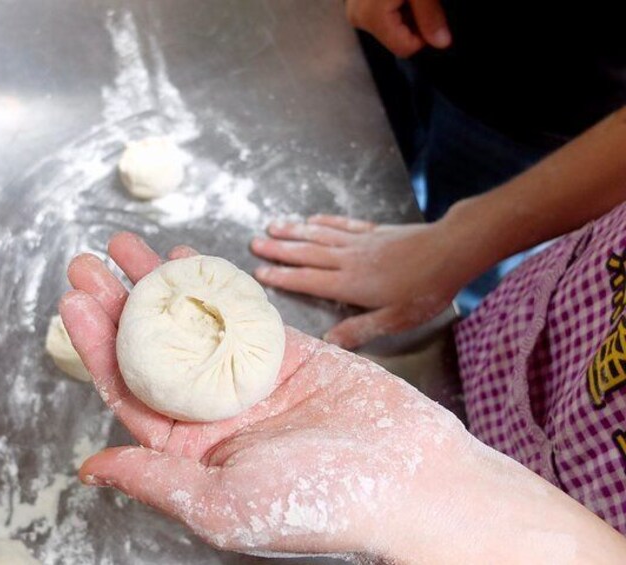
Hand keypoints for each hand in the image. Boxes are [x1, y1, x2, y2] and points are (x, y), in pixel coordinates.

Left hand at [60, 232, 533, 562]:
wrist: (413, 482)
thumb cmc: (323, 506)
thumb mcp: (224, 506)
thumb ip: (156, 479)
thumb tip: (91, 466)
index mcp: (192, 453)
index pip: (128, 391)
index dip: (96, 345)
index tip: (75, 300)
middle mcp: (214, 415)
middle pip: (151, 351)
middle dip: (118, 305)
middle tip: (88, 261)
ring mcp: (249, 380)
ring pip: (191, 323)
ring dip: (158, 286)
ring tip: (126, 247)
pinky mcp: (287, 354)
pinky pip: (240, 313)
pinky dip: (213, 284)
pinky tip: (185, 258)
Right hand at [251, 216, 466, 348]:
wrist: (451, 250)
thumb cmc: (425, 290)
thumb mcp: (395, 319)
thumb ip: (360, 328)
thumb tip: (328, 342)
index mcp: (350, 284)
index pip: (308, 280)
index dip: (283, 277)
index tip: (259, 272)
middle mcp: (349, 259)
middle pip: (307, 253)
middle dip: (279, 249)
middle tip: (254, 243)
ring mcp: (361, 242)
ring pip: (320, 235)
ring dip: (294, 231)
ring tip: (272, 225)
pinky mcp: (375, 231)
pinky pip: (343, 224)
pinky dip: (324, 221)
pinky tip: (312, 219)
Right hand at [346, 0, 450, 57]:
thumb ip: (430, 17)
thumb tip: (442, 44)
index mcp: (370, 18)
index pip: (405, 48)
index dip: (424, 33)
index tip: (430, 9)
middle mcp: (358, 18)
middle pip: (396, 39)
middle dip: (413, 22)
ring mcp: (355, 9)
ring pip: (390, 27)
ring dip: (405, 12)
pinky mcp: (358, 1)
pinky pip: (382, 14)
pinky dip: (395, 5)